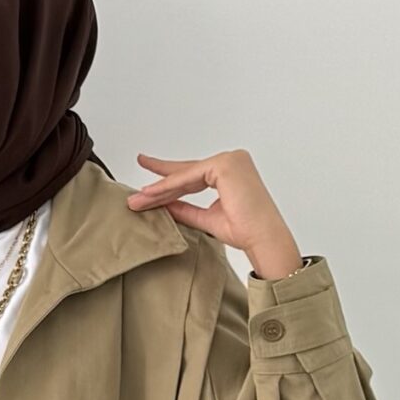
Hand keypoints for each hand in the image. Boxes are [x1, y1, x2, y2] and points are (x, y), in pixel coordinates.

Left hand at [127, 147, 298, 266]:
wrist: (262, 239)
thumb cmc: (245, 230)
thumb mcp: (206, 217)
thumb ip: (184, 208)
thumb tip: (161, 204)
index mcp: (231, 170)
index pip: (193, 173)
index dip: (169, 179)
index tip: (149, 179)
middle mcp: (232, 160)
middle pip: (187, 172)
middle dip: (160, 183)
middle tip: (136, 184)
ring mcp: (230, 160)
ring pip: (185, 175)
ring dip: (160, 189)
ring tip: (139, 199)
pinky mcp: (225, 165)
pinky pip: (189, 177)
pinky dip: (170, 187)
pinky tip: (151, 194)